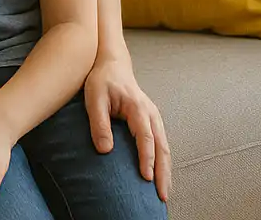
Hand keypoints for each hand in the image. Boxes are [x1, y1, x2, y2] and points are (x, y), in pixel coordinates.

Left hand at [85, 55, 170, 201]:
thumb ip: (99, 123)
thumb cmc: (102, 81)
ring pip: (165, 148)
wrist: (112, 65)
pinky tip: (160, 177)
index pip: (145, 138)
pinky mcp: (152, 123)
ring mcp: (154, 119)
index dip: (146, 158)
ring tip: (164, 193)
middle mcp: (151, 114)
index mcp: (138, 108)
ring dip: (166, 171)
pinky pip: (161, 145)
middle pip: (161, 147)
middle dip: (163, 173)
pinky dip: (163, 162)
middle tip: (161, 195)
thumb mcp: (94, 98)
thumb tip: (105, 151)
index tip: (146, 178)